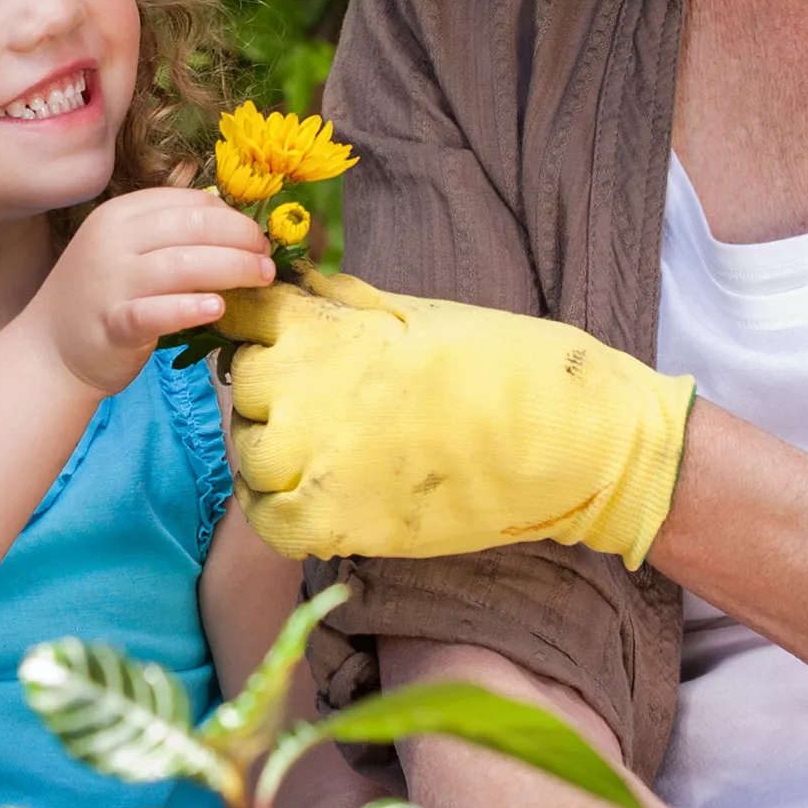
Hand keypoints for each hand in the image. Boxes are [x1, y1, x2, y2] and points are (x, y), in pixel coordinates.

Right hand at [22, 189, 273, 395]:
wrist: (50, 347)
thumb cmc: (104, 294)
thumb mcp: (128, 249)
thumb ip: (171, 233)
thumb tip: (235, 224)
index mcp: (121, 215)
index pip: (188, 203)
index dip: (232, 217)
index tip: (257, 237)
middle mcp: (113, 241)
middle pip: (190, 228)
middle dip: (240, 239)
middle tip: (267, 259)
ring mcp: (110, 282)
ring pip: (180, 265)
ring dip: (231, 268)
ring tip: (261, 278)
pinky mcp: (112, 325)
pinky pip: (154, 312)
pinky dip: (188, 308)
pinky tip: (218, 308)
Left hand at [215, 271, 692, 563]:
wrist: (565, 440)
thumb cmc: (503, 365)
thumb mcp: (415, 315)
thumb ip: (344, 305)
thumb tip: (296, 285)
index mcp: (323, 329)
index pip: (243, 317)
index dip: (256, 329)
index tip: (277, 342)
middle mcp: (304, 389)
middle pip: (244, 389)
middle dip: (273, 394)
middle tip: (321, 405)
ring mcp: (313, 459)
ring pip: (250, 455)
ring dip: (275, 454)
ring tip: (325, 453)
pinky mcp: (333, 522)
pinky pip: (268, 521)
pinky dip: (280, 512)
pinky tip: (313, 501)